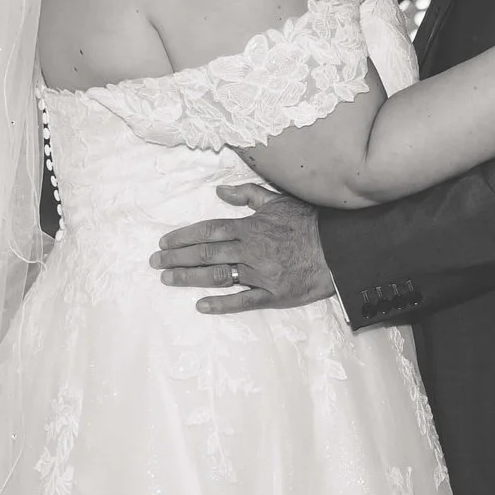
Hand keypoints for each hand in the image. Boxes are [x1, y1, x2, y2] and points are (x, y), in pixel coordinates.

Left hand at [150, 183, 335, 313]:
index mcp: (249, 227)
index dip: (183, 236)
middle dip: (177, 258)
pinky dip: (221, 303)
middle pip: (206, 253)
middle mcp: (250, 250)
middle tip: (155, 262)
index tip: (164, 242)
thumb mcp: (278, 200)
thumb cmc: (309, 222)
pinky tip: (201, 304)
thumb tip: (219, 190)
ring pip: (218, 276)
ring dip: (189, 278)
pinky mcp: (273, 295)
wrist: (339, 248)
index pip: (208, 231)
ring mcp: (261, 275)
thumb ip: (247, 194)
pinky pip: (243, 301)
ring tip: (168, 279)